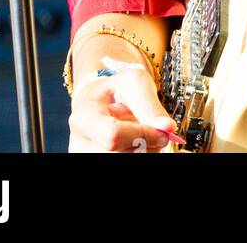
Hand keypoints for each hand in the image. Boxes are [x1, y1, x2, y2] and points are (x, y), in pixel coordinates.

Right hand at [68, 57, 183, 153]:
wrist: (101, 100)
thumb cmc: (117, 90)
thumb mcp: (134, 83)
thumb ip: (149, 105)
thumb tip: (167, 128)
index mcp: (83, 116)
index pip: (112, 136)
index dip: (143, 135)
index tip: (163, 131)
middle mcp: (79, 142)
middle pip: (118, 155)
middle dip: (145, 145)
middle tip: (158, 134)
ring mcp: (85, 156)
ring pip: (121, 162)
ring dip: (143, 152)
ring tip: (146, 136)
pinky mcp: (92, 162)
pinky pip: (120, 164)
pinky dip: (137, 154)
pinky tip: (138, 144)